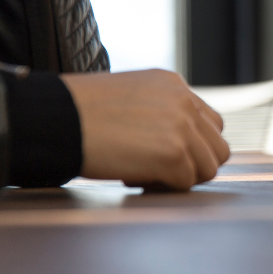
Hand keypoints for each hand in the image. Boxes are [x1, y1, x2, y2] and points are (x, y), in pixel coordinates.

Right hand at [61, 70, 230, 190]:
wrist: (55, 117)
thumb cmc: (79, 112)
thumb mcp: (129, 97)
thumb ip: (159, 112)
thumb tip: (175, 143)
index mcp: (174, 85)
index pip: (209, 123)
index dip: (192, 145)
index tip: (164, 155)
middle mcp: (184, 102)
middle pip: (217, 146)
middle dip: (194, 164)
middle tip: (158, 171)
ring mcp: (182, 127)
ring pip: (209, 167)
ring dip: (182, 177)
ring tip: (145, 174)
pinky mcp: (173, 153)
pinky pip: (185, 183)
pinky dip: (163, 188)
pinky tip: (132, 177)